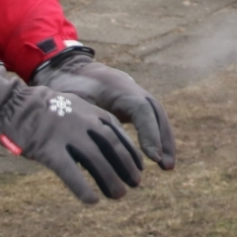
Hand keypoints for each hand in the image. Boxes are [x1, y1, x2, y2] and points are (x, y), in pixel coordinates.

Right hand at [0, 64, 142, 203]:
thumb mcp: (73, 106)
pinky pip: (70, 172)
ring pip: (96, 161)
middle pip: (113, 147)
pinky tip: (92, 200)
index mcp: (91, 111)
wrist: (12, 103)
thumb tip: (106, 139)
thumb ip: (90, 120)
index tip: (139, 168)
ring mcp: (67, 135)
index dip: (131, 153)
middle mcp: (83, 122)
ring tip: (119, 195)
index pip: (119, 134)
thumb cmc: (43, 108)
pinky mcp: (49, 149)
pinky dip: (83, 188)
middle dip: (126, 167)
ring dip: (111, 180)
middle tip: (135, 184)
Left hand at [33, 53, 175, 169]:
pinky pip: (150, 119)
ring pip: (157, 116)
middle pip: (156, 112)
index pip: (141, 109)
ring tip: (168, 167)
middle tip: (167, 166)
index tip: (152, 157)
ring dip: (165, 140)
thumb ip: (82, 124)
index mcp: (117, 86)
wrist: (71, 70)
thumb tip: (83, 158)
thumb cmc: (69, 88)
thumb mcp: (72, 104)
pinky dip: (156, 137)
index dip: (149, 133)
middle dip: (164, 139)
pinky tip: (158, 158)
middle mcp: (131, 89)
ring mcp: (135, 94)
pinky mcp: (132, 104)